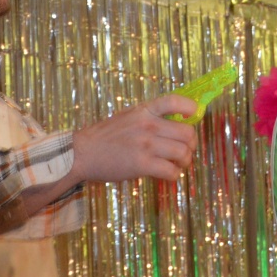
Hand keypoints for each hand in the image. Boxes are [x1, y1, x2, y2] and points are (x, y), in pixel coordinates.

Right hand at [67, 97, 198, 184]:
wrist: (83, 153)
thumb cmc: (106, 136)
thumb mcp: (128, 117)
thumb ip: (150, 117)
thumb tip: (177, 122)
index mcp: (145, 110)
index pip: (174, 101)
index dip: (190, 107)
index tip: (194, 114)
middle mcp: (148, 125)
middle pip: (187, 133)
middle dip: (191, 145)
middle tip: (185, 151)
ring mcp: (145, 145)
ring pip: (182, 153)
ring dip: (184, 162)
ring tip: (177, 164)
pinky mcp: (141, 165)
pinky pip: (171, 171)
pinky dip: (174, 175)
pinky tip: (168, 174)